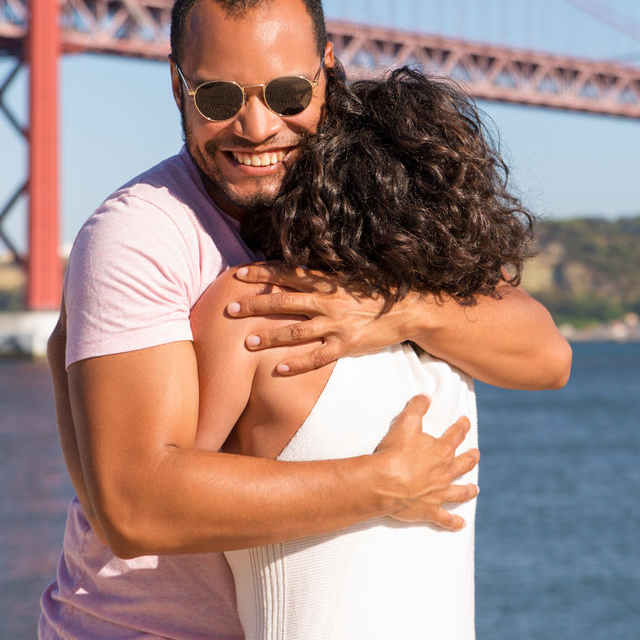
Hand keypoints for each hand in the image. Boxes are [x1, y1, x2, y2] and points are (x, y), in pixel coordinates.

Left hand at [228, 263, 426, 374]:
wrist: (408, 309)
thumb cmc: (377, 291)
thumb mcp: (350, 276)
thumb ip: (323, 276)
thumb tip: (295, 270)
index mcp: (328, 282)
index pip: (288, 274)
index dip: (263, 273)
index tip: (239, 273)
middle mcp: (328, 301)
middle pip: (284, 302)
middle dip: (255, 305)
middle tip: (230, 308)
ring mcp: (337, 324)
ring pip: (296, 331)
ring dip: (270, 336)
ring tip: (247, 343)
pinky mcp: (347, 345)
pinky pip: (317, 357)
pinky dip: (297, 364)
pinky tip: (279, 369)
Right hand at [369, 395, 477, 530]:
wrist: (384, 483)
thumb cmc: (394, 453)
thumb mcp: (405, 423)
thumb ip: (417, 407)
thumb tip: (425, 396)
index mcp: (441, 451)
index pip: (456, 435)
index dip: (462, 427)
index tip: (466, 422)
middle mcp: (444, 473)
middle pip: (463, 464)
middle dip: (471, 458)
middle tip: (476, 454)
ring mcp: (439, 493)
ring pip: (459, 492)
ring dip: (468, 490)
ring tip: (475, 489)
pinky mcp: (429, 511)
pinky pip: (445, 519)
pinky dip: (454, 523)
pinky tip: (461, 525)